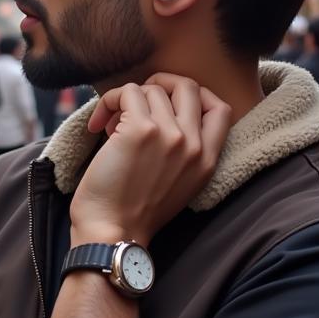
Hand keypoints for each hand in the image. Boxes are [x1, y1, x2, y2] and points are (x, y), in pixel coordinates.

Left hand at [70, 74, 231, 246]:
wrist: (112, 233)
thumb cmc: (135, 212)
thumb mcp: (180, 184)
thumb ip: (185, 151)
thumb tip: (162, 110)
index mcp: (208, 160)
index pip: (221, 108)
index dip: (196, 96)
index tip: (169, 104)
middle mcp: (194, 144)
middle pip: (189, 86)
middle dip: (161, 85)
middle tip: (137, 103)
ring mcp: (169, 134)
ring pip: (151, 89)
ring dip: (126, 100)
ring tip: (111, 125)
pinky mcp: (140, 130)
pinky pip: (126, 93)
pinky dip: (108, 101)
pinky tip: (97, 125)